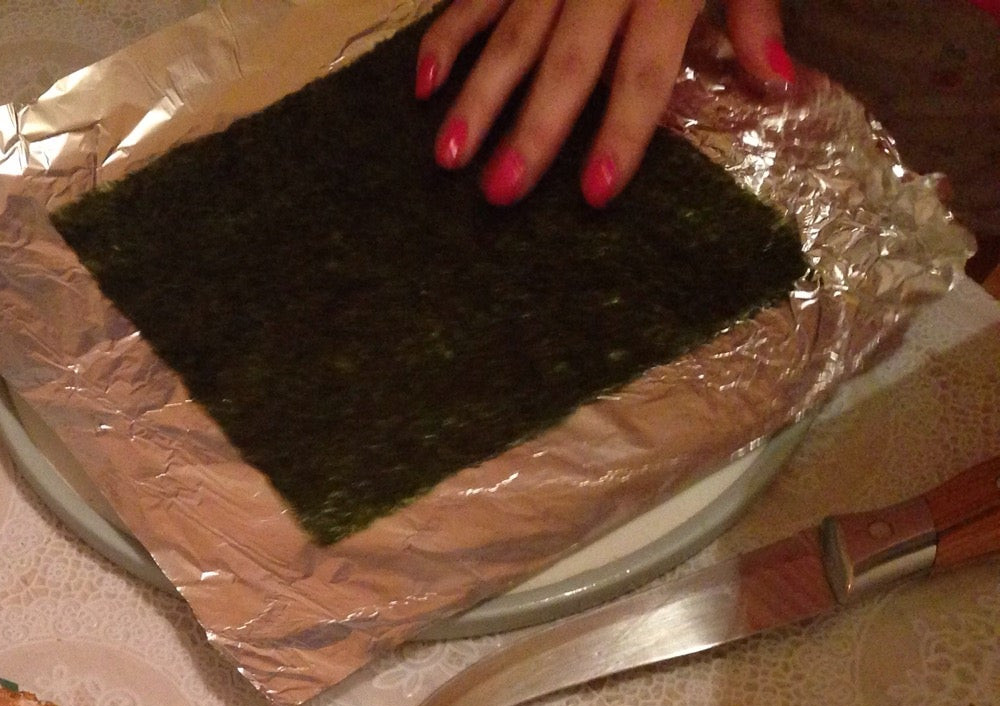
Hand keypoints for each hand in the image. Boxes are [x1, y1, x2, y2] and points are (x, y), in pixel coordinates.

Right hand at [415, 0, 795, 206]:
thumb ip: (756, 14)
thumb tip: (777, 85)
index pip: (643, 67)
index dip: (621, 130)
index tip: (595, 193)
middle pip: (567, 61)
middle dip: (533, 129)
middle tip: (499, 192)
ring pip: (511, 34)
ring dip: (476, 96)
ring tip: (447, 157)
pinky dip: (446, 36)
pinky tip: (422, 85)